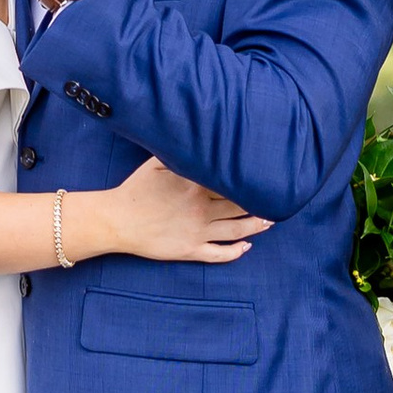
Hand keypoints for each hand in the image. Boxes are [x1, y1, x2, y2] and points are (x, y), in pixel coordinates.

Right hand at [101, 159, 269, 266]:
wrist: (116, 220)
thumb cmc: (135, 189)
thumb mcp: (156, 163)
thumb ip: (179, 153)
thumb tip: (197, 138)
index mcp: (195, 184)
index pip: (231, 181)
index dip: (250, 178)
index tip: (266, 174)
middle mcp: (201, 208)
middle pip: (240, 205)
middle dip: (260, 203)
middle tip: (277, 198)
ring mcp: (197, 231)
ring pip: (236, 230)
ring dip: (256, 226)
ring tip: (269, 221)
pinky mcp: (190, 250)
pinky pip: (219, 254)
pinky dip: (236, 252)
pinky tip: (246, 246)